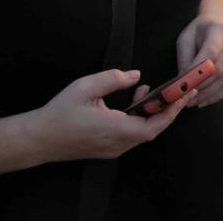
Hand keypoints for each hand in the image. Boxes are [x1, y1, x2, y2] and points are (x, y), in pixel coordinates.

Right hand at [32, 69, 190, 162]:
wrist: (37, 139)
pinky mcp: (108, 148)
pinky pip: (132, 133)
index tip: (186, 94)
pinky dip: (141, 117)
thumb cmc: (58, 113)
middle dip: (169, 108)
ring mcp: (113, 148)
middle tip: (182, 90)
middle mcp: (117, 144)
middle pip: (153, 129)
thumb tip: (137, 75)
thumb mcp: (84, 87)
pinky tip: (138, 99)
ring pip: (143, 131)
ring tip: (156, 90)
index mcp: (114, 130)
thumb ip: (113, 79)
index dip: (172, 110)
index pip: (154, 126)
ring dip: (154, 112)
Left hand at [176, 16, 222, 106]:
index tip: (182, 85)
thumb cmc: (198, 32)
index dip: (198, 72)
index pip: (211, 54)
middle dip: (201, 87)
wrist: (217, 23)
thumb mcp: (185, 39)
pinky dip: (217, 96)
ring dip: (209, 94)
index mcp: (220, 30)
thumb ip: (184, 59)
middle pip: (220, 69)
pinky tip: (204, 101)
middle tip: (184, 98)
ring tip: (192, 102)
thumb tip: (183, 83)